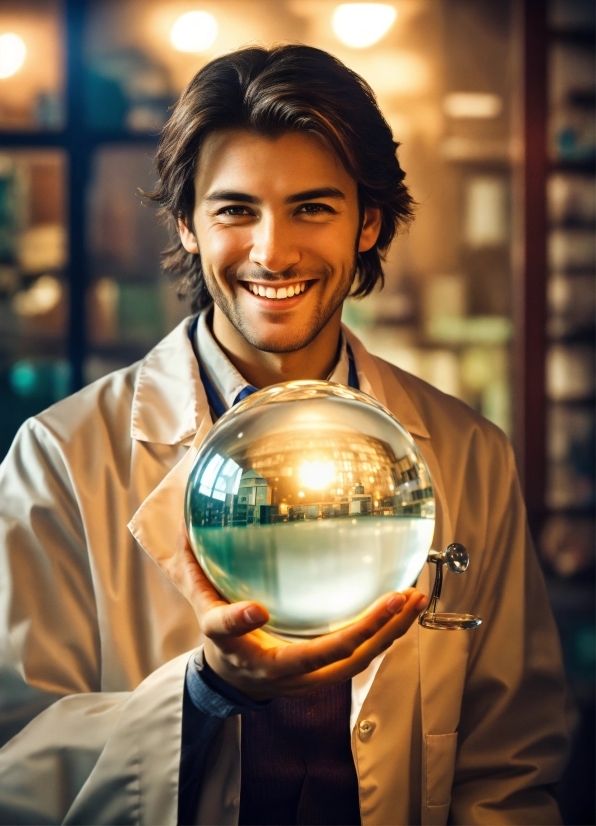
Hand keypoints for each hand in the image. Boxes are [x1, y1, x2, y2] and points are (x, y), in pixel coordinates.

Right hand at [162, 522, 427, 700]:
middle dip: (368, 630)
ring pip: (357, 661)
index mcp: (236, 648)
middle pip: (328, 657)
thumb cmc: (223, 642)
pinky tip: (407, 610)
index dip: (241, 622)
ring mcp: (309, 678)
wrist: (235, 683)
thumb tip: (184, 529)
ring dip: (391, 633)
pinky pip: (363, 658)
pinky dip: (388, 635)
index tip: (254, 611)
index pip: (233, 633)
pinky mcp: (328, 675)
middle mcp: (278, 671)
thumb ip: (195, 572)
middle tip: (398, 598)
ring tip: (416, 600)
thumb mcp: (203, 607)